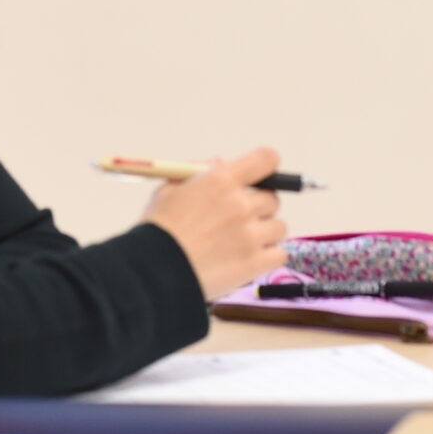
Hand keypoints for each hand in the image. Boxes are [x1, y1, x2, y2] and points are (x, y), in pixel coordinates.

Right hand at [142, 146, 287, 298]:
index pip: (266, 160)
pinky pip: (280, 254)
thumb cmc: (157, 231)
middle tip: (239, 220)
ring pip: (279, 227)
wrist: (153, 272)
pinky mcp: (254, 263)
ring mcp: (250, 235)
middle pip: (272, 199)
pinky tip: (250, 259)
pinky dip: (268, 257)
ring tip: (241, 243)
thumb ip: (198, 174)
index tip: (261, 176)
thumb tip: (220, 164)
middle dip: (258, 207)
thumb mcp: (169, 191)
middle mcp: (240, 205)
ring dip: (265, 233)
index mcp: (221, 181)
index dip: (266, 167)